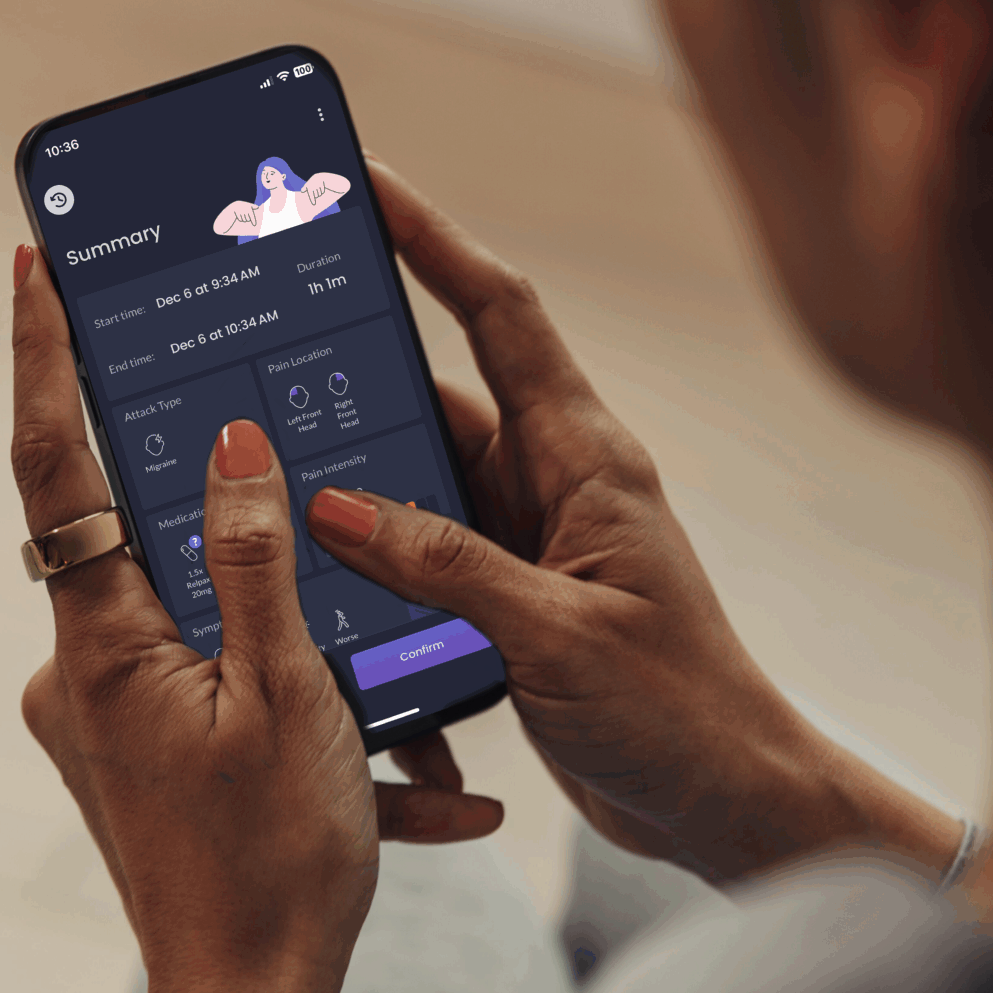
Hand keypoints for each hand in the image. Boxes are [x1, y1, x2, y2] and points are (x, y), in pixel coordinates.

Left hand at [10, 244, 500, 992]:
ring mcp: (111, 715)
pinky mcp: (145, 752)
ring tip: (403, 714)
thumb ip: (257, 562)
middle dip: (225, 502)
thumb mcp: (291, 696)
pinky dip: (302, 708)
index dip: (43, 359)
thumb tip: (238, 447)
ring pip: (205, 618)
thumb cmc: (273, 866)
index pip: (55, 466)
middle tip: (287, 443)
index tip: (34, 268)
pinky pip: (223, 688)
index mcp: (104, 643)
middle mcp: (85, 669)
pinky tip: (410, 779)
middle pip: (142, 535)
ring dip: (301, 640)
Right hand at [305, 163, 963, 885]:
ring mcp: (528, 544)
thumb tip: (333, 503)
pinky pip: (421, 559)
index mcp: (586, 461)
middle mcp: (554, 487)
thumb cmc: (680, 714)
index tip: (367, 186)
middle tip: (267, 340)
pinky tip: (324, 590)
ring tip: (270, 478)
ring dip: (356, 489)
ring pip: (417, 485)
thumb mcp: (556, 634)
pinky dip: (375, 568)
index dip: (434, 241)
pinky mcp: (508, 603)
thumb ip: (445, 565)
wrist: (726, 806)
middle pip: (438, 399)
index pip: (500, 318)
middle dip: (358, 372)